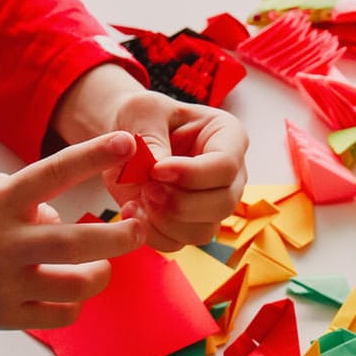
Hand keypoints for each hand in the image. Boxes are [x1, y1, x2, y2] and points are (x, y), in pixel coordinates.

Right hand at [0, 132, 146, 329]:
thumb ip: (22, 198)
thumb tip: (59, 214)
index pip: (54, 172)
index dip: (93, 156)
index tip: (127, 143)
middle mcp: (6, 243)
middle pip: (79, 241)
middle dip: (121, 235)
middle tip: (141, 227)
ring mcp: (6, 283)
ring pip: (77, 285)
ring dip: (101, 274)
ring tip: (103, 267)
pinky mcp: (6, 316)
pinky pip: (60, 315)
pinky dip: (74, 306)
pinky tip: (70, 295)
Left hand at [53, 64, 248, 251]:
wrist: (126, 140)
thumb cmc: (142, 117)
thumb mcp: (143, 111)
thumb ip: (151, 137)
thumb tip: (157, 168)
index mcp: (228, 137)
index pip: (225, 166)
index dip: (191, 174)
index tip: (156, 169)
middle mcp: (229, 175)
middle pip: (223, 204)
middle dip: (180, 203)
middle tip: (147, 189)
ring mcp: (212, 204)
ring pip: (203, 231)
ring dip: (165, 221)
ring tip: (139, 198)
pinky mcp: (188, 225)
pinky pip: (177, 243)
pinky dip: (152, 234)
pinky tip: (133, 210)